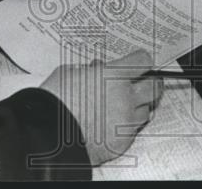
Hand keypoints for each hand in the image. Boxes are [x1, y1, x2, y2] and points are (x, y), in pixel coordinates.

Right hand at [40, 50, 160, 165]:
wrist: (46, 136)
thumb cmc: (54, 103)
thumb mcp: (69, 73)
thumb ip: (89, 70)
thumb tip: (96, 70)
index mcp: (113, 76)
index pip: (142, 61)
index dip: (140, 60)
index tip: (138, 62)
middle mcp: (124, 97)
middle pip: (154, 86)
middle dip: (150, 82)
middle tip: (144, 82)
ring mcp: (125, 121)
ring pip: (146, 110)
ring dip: (138, 106)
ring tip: (124, 105)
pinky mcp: (121, 141)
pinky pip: (133, 131)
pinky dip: (126, 126)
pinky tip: (113, 123)